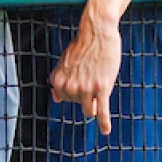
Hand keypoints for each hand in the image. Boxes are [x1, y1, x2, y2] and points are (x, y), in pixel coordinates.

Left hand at [50, 13, 123, 133]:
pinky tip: (105, 130)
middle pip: (78, 104)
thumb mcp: (64, 62)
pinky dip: (104, 122)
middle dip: (87, 95)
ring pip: (90, 110)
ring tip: (100, 90)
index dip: (76, 90)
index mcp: (58, 81)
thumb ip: (59, 81)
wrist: (97, 31)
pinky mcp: (101, 88)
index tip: (83, 77)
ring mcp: (85, 89)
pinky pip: (102, 111)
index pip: (66, 99)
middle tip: (93, 74)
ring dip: (95, 104)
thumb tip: (56, 99)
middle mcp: (69, 87)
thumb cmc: (83, 46)